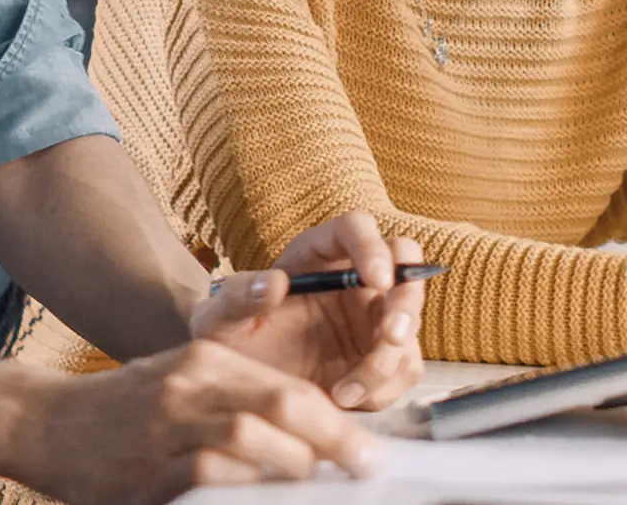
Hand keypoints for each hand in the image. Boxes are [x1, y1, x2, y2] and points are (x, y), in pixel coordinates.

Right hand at [13, 339, 380, 500]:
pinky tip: (260, 500)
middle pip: (281, 408)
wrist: (43, 421)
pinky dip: (243, 492)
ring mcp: (166, 425)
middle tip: (360, 470)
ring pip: (250, 441)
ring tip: (313, 487)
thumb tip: (309, 441)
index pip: (290, 388)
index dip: (336, 421)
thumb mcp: (184, 383)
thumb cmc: (123, 407)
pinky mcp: (145, 469)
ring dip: (292, 468)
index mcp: (208, 360)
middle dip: (332, 442)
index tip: (367, 450)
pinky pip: (207, 477)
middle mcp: (192, 385)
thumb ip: (240, 403)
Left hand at [187, 212, 424, 412]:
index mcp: (317, 255)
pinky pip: (404, 367)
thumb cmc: (228, 346)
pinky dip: (384, 387)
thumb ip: (238, 297)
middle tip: (389, 335)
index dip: (373, 247)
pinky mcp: (380, 358)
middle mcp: (353, 279)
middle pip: (405, 263)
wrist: (236, 398)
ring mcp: (371, 319)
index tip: (375, 278)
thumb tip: (275, 282)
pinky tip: (346, 398)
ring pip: (409, 322)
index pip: (356, 228)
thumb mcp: (217, 321)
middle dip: (405, 298)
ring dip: (390, 357)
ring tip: (346, 390)